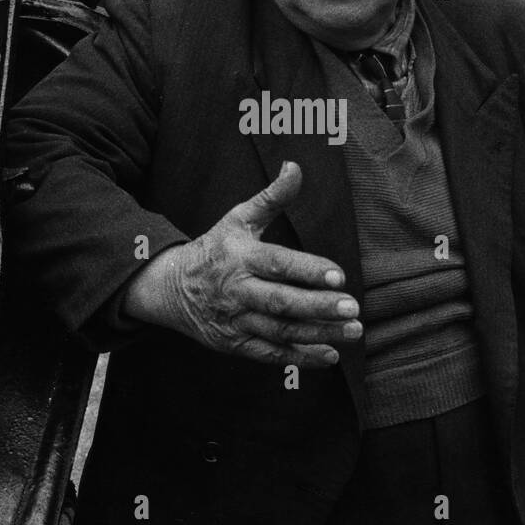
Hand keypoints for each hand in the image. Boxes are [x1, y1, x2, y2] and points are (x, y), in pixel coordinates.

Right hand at [123, 161, 360, 366]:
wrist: (170, 288)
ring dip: (319, 334)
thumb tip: (295, 166)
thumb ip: (272, 197)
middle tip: (354, 308)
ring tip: (353, 331)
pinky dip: (300, 358)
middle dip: (319, 307)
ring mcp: (236, 321)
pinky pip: (270, 354)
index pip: (278, 264)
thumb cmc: (216, 248)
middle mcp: (238, 291)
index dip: (308, 270)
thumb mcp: (239, 218)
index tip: (339, 275)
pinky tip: (330, 356)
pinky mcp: (236, 344)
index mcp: (241, 257)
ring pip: (280, 331)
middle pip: (281, 302)